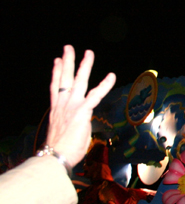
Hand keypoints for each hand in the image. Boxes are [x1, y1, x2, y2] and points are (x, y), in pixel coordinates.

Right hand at [46, 45, 115, 167]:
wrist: (55, 156)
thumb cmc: (58, 149)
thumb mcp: (61, 131)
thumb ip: (68, 123)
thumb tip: (74, 126)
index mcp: (56, 109)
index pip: (55, 86)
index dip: (56, 73)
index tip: (57, 61)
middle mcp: (62, 104)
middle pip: (64, 78)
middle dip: (67, 61)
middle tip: (68, 47)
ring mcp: (72, 106)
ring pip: (79, 80)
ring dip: (85, 65)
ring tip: (89, 52)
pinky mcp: (82, 111)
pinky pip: (96, 94)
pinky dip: (104, 84)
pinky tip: (111, 76)